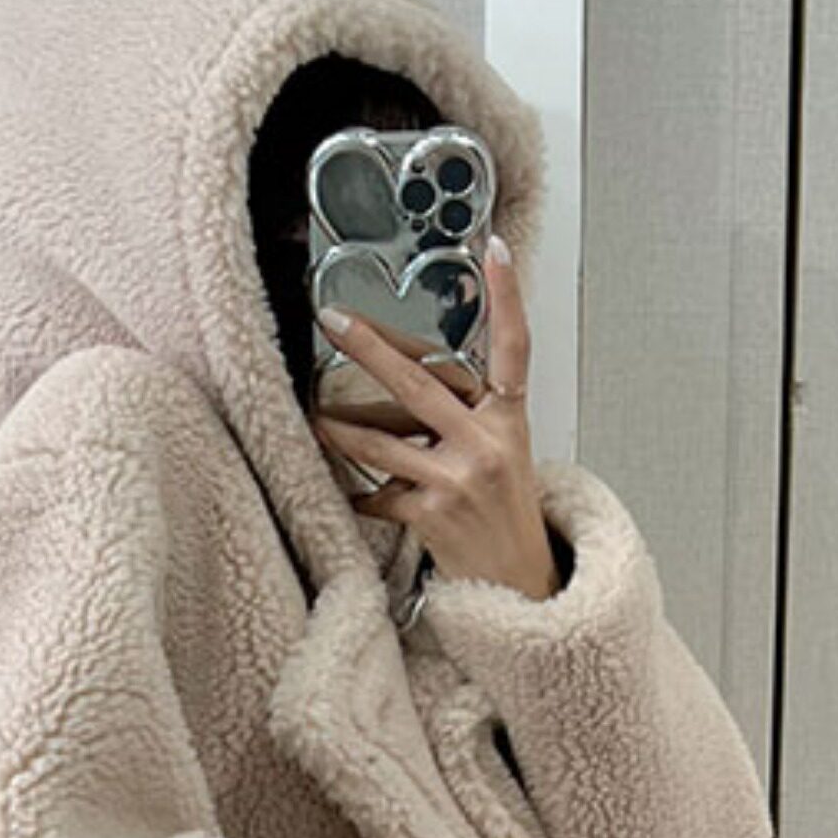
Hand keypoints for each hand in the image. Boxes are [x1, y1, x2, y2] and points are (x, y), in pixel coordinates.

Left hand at [308, 237, 554, 596]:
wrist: (520, 585)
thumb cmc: (505, 515)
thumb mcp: (503, 454)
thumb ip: (466, 416)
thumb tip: (405, 383)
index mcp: (509, 421)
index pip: (514, 349)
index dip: (507, 298)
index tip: (493, 252)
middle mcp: (487, 444)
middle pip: (421, 382)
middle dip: (371, 348)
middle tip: (336, 320)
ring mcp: (458, 479)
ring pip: (383, 440)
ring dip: (341, 428)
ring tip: (318, 417)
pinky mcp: (432, 514)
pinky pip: (378, 493)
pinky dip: (359, 492)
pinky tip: (348, 490)